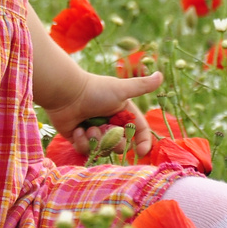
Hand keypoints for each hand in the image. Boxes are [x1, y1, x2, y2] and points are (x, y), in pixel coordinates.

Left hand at [41, 70, 161, 159]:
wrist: (66, 94)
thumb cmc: (95, 90)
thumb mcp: (121, 90)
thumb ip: (141, 86)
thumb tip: (160, 75)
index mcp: (122, 112)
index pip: (138, 131)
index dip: (142, 143)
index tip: (140, 152)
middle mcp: (110, 122)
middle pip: (120, 144)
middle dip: (113, 140)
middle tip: (105, 129)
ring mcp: (94, 131)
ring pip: (102, 149)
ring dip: (96, 140)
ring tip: (87, 127)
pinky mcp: (79, 137)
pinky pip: (86, 150)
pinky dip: (82, 141)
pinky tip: (77, 130)